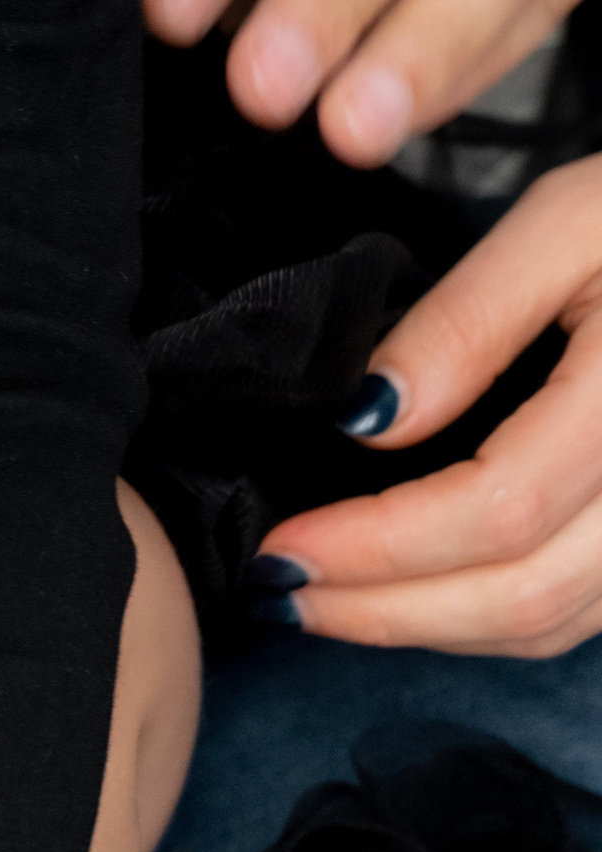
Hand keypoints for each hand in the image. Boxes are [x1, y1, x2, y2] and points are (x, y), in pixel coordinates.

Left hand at [255, 152, 601, 655]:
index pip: (498, 510)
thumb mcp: (565, 223)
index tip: (282, 541)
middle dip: (388, 610)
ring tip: (328, 600)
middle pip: (526, 593)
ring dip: (432, 628)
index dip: (380, 546)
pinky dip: (490, 618)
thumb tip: (369, 418)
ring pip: (556, 620)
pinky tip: (419, 591)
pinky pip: (586, 610)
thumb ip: (468, 319)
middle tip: (279, 589)